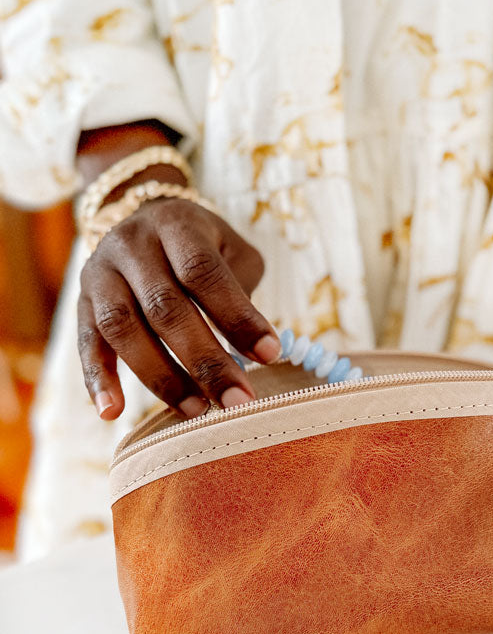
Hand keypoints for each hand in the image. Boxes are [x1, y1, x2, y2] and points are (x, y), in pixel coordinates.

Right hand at [75, 121, 281, 419]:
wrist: (141, 220)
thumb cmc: (200, 247)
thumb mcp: (230, 250)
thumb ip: (241, 291)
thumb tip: (256, 351)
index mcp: (175, 225)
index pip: (203, 272)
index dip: (236, 316)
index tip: (270, 355)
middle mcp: (132, 245)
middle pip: (165, 307)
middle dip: (205, 360)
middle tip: (237, 400)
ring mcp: (100, 274)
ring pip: (123, 328)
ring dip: (160, 376)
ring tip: (196, 410)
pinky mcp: (81, 304)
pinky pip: (87, 344)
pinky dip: (98, 380)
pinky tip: (113, 413)